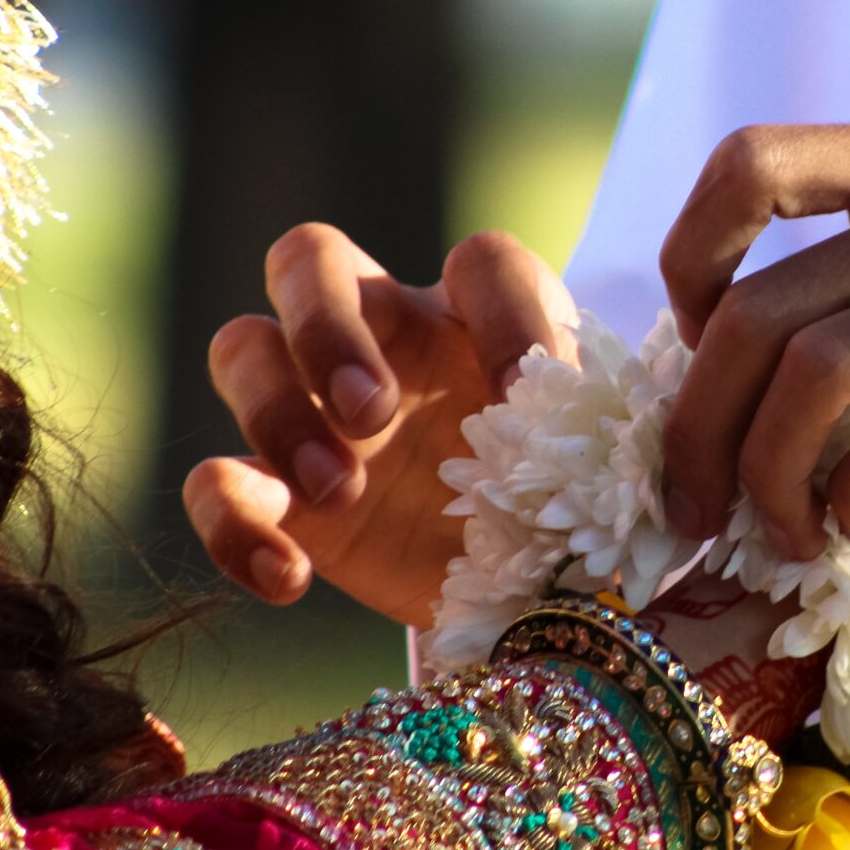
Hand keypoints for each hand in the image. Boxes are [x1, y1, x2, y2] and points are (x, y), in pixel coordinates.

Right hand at [184, 225, 574, 622]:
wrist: (525, 589)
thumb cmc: (568, 501)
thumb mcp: (598, 471)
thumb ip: (608, 444)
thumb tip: (636, 451)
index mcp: (480, 316)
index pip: (483, 262)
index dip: (502, 313)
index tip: (520, 393)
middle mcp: (385, 337)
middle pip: (310, 259)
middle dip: (328, 328)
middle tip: (375, 412)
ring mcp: (317, 407)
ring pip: (242, 346)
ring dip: (275, 413)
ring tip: (342, 492)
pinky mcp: (276, 492)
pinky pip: (213, 482)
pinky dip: (232, 525)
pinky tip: (289, 577)